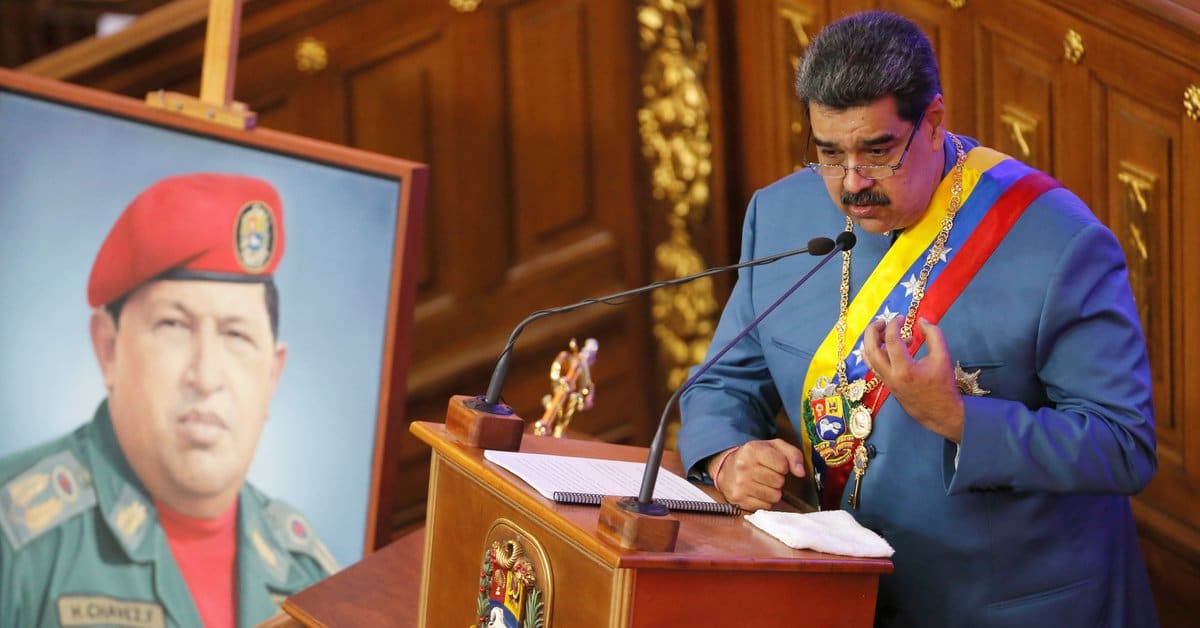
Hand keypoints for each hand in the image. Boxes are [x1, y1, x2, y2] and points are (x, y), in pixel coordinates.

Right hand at [708, 438, 804, 510]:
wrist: (725, 469)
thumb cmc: (753, 457)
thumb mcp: (773, 447)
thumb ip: (793, 454)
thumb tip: (800, 472)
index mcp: (752, 450)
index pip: (783, 465)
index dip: (783, 466)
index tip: (775, 464)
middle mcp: (743, 467)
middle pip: (779, 481)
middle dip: (777, 479)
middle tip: (767, 474)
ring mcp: (739, 485)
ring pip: (774, 496)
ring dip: (772, 491)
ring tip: (762, 483)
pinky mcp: (738, 500)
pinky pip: (766, 506)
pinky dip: (764, 500)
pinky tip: (756, 492)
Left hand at [862, 316, 963, 441]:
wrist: (941, 412)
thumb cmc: (943, 384)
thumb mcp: (943, 356)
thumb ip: (934, 335)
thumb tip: (921, 320)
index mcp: (904, 369)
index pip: (892, 341)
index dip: (894, 325)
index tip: (901, 318)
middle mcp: (890, 376)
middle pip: (870, 349)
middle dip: (872, 331)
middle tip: (882, 321)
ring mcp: (886, 381)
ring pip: (868, 358)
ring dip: (872, 342)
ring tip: (884, 332)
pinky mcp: (886, 384)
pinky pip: (874, 365)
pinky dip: (876, 352)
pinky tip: (889, 346)